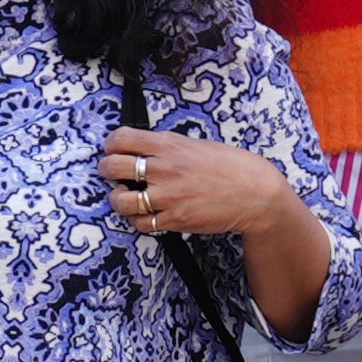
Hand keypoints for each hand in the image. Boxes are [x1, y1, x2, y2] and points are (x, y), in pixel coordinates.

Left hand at [99, 125, 303, 243]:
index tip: (112, 149)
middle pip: (113, 167)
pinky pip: (141, 223)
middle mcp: (164, 169)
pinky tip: (143, 214)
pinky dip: (137, 220)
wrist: (256, 193)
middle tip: (110, 173)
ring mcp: (168, 196)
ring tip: (124, 197)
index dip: (111, 144)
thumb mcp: (196, 145)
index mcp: (169, 145)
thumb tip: (142, 148)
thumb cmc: (230, 165)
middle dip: (106, 170)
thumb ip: (167, 146)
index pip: (121, 138)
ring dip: (117, 199)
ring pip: (120, 200)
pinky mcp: (175, 219)